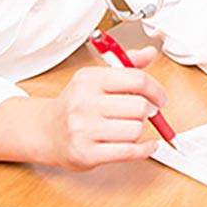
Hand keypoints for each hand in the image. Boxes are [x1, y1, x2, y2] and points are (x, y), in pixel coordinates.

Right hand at [40, 45, 168, 170]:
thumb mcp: (96, 79)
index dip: (156, 90)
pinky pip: (129, 152)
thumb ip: (127, 66)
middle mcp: (83, 103)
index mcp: (89, 79)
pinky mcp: (85, 154)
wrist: (46, 132)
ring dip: (138, 130)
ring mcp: (83, 130)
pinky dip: (144, 149)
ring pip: (136, 129)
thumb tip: (150, 53)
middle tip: (141, 114)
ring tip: (127, 128)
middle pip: (139, 106)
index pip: (137, 80)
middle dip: (146, 111)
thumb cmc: (75, 105)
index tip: (160, 98)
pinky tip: (145, 145)